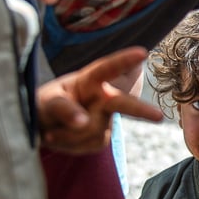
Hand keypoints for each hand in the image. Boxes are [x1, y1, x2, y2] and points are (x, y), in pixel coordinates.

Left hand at [38, 47, 162, 153]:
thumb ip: (63, 108)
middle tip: (159, 117)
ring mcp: (103, 119)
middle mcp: (101, 97)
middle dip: (141, 110)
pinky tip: (61, 139)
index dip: (124, 60)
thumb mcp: (45, 102)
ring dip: (69, 135)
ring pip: (94, 130)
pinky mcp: (101, 137)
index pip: (106, 68)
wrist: (39, 127)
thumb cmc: (42, 105)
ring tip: (52, 131)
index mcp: (88, 80)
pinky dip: (71, 145)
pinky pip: (90, 145)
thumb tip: (85, 121)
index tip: (142, 53)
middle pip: (122, 103)